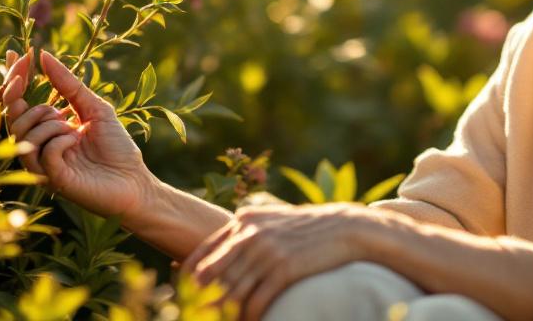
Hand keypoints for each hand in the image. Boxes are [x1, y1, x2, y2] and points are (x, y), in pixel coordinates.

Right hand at [0, 49, 156, 219]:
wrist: (135, 181)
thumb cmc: (116, 147)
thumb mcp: (94, 108)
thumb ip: (69, 85)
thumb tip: (44, 56)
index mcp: (46, 129)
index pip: (18, 103)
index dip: (13, 79)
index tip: (17, 53)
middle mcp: (39, 147)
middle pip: (11, 118)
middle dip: (16, 95)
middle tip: (30, 80)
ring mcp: (42, 165)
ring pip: (23, 134)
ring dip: (47, 121)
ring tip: (70, 125)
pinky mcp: (52, 180)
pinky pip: (43, 153)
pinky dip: (59, 140)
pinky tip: (76, 140)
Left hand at [181, 202, 380, 319]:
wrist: (347, 228)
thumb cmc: (308, 228)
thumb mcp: (273, 221)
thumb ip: (247, 231)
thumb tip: (219, 254)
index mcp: (244, 221)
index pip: (202, 253)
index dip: (187, 279)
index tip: (185, 298)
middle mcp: (250, 234)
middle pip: (211, 277)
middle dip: (202, 302)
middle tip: (200, 317)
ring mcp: (266, 251)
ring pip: (231, 294)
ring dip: (225, 316)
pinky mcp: (284, 268)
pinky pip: (256, 302)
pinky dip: (250, 318)